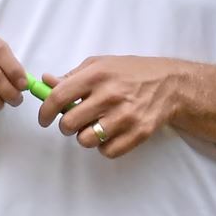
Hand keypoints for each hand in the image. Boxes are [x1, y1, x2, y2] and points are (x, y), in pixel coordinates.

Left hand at [37, 56, 184, 158]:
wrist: (170, 84)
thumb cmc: (132, 72)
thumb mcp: (102, 64)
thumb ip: (72, 75)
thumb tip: (45, 82)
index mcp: (98, 74)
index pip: (58, 97)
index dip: (45, 112)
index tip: (44, 119)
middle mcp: (111, 95)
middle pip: (69, 123)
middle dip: (66, 125)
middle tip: (73, 121)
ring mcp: (126, 116)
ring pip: (86, 140)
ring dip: (86, 136)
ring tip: (95, 126)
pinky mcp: (138, 133)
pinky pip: (107, 151)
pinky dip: (105, 146)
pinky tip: (111, 133)